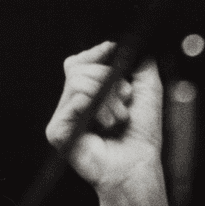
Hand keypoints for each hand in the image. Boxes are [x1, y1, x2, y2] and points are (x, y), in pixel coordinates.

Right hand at [45, 41, 163, 205]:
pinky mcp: (57, 131)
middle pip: (79, 67)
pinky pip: (73, 100)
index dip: (96, 53)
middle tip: (125, 101)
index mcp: (90, 92)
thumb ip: (140, 61)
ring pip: (77, 80)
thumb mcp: (148, 88)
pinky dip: (95, 108)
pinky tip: (105, 126)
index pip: (81, 60)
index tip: (113, 50)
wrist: (138, 164)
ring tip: (117, 118)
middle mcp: (73, 102)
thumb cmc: (142, 133)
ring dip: (107, 98)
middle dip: (108, 79)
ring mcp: (63, 117)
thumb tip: (131, 41)